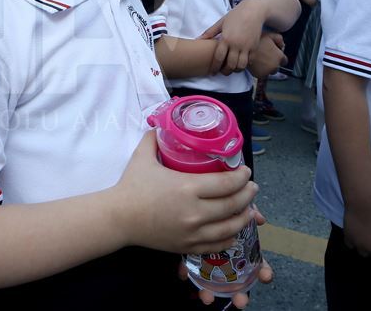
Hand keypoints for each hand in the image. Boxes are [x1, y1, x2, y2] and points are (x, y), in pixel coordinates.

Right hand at [111, 131, 257, 255]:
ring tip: (249, 207)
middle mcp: (195, 212)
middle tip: (251, 186)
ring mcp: (193, 232)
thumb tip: (163, 125)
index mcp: (187, 187)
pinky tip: (233, 228)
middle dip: (248, 194)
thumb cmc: (131, 186)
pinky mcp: (188, 246)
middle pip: (234, 204)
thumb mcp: (143, 156)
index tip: (245, 171)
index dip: (242, 176)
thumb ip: (155, 138)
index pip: (227, 183)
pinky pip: (219, 243)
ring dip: (244, 216)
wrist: (118, 218)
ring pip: (231, 227)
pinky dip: (231, 235)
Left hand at [175, 206, 273, 307]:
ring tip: (207, 298)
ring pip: (214, 283)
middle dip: (240, 295)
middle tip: (240, 301)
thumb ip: (246, 211)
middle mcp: (229, 261)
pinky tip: (183, 275)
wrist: (191, 202)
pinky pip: (190, 270)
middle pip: (237, 283)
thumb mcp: (234, 207)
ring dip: (211, 292)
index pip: (257, 264)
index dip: (263, 272)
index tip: (265, 276)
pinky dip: (187, 273)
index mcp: (243, 250)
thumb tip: (260, 218)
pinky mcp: (191, 257)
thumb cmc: (221, 207)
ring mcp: (210, 262)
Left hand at [200, 0, 265, 74]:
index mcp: (226, 39)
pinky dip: (245, 64)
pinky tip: (241, 62)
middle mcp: (236, 45)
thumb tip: (198, 39)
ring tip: (232, 68)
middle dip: (225, 72)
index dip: (215, 67)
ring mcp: (247, 47)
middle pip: (230, 65)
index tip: (213, 72)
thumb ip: (210, 32)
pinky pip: (250, 61)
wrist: (254, 11)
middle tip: (223, 72)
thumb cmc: (235, 16)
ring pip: (241, 65)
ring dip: (236, 70)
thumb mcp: (221, 22)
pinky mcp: (255, 47)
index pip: (218, 58)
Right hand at [247, 33, 286, 78]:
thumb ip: (279, 40)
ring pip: (269, 72)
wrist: (243, 49)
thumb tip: (282, 45)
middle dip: (273, 63)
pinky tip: (256, 65)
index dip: (279, 57)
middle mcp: (275, 66)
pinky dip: (260, 71)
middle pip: (277, 67)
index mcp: (279, 57)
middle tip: (265, 57)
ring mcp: (267, 72)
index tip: (275, 55)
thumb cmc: (256, 41)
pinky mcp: (259, 75)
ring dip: (266, 68)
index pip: (284, 61)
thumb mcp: (270, 35)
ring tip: (260, 61)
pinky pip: (262, 75)